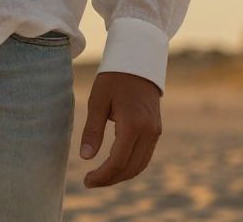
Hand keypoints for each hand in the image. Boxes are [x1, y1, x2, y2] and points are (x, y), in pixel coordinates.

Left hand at [79, 70, 161, 187]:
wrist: (138, 60)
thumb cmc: (114, 78)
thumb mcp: (98, 101)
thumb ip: (92, 130)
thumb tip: (85, 158)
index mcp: (133, 124)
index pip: (118, 161)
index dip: (102, 176)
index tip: (86, 181)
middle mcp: (148, 132)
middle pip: (131, 168)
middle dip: (110, 179)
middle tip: (90, 181)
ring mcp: (155, 132)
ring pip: (140, 165)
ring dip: (121, 175)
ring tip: (101, 176)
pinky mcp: (156, 130)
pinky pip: (145, 156)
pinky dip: (131, 165)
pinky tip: (115, 165)